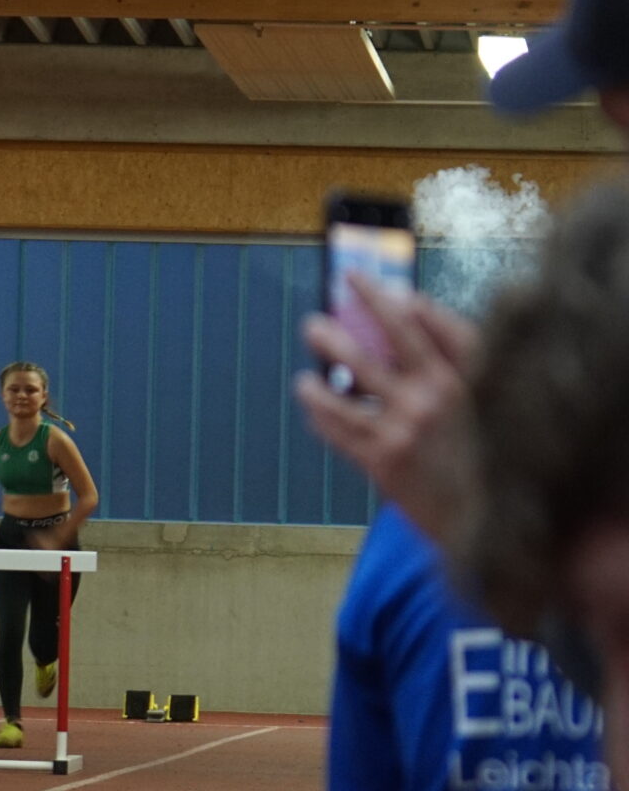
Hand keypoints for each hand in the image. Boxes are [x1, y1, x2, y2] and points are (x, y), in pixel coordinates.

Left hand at [294, 278, 479, 546]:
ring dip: (316, 386)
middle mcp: (431, 402)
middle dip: (338, 336)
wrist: (486, 513)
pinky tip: (313, 407)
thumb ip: (452, 345)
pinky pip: (339, 433)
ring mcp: (405, 432)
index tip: (355, 278)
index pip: (416, 326)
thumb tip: (410, 301)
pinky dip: (322, 417)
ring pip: (345, 399)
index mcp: (459, 378)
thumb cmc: (481, 443)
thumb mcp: (482, 391)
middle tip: (311, 322)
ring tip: (303, 378)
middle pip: (372, 358)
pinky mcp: (383, 462)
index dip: (383, 299)